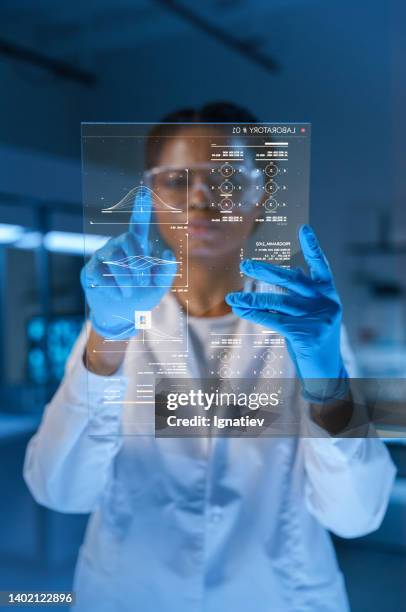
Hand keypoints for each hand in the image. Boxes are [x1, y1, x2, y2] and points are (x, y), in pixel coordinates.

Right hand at [81, 189, 176, 339]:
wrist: (121, 316)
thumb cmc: (142, 295)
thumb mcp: (159, 285)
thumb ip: (167, 270)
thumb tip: (168, 253)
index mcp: (136, 247)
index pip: (138, 225)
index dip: (141, 209)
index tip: (144, 192)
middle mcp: (118, 246)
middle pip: (129, 241)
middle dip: (139, 263)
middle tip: (142, 282)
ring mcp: (101, 257)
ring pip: (115, 259)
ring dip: (126, 279)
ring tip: (129, 292)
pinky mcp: (90, 271)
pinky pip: (100, 273)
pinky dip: (112, 288)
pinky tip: (116, 294)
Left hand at [225, 225, 347, 400]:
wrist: (326, 371)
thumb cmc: (314, 337)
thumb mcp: (312, 312)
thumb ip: (303, 294)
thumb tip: (291, 272)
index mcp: (329, 292)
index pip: (320, 265)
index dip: (313, 247)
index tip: (303, 228)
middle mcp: (327, 302)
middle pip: (293, 281)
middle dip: (266, 271)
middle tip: (245, 264)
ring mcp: (320, 319)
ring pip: (279, 303)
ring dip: (253, 299)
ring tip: (233, 297)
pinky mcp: (309, 335)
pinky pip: (275, 321)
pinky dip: (256, 314)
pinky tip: (241, 309)